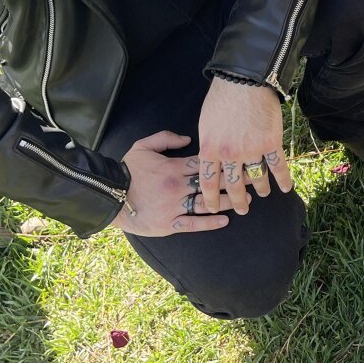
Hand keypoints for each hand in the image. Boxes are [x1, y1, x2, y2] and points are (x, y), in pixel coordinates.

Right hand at [110, 129, 239, 235]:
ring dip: (227, 202)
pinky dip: (208, 223)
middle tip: (254, 180)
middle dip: (233, 181)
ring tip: (245, 201)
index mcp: (174, 167)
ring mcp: (174, 206)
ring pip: (206, 204)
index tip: (243, 159)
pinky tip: (224, 221)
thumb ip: (165, 138)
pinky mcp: (168, 223)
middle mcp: (177, 186)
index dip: (225, 162)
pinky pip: (192, 224)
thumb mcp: (143, 146)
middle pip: (211, 183)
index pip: (205, 163)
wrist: (109, 196)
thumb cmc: (127, 170)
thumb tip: (188, 137)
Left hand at [196, 78, 292, 214]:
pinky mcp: (271, 143)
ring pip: (256, 178)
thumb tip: (212, 157)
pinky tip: (286, 187)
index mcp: (210, 150)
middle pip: (233, 185)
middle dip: (237, 201)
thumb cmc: (221, 98)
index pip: (208, 183)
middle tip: (241, 209)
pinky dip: (283, 179)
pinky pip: (278, 166)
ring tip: (263, 195)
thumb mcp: (205, 124)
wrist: (243, 81)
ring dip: (261, 189)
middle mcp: (230, 155)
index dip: (211, 199)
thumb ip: (209, 144)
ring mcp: (251, 150)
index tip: (214, 208)